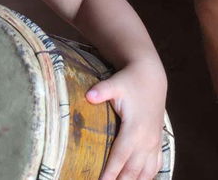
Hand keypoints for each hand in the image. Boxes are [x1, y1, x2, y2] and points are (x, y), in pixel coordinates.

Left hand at [86, 64, 166, 179]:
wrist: (151, 78)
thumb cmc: (129, 82)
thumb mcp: (114, 84)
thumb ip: (101, 90)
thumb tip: (89, 95)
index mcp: (135, 129)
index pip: (120, 157)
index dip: (110, 172)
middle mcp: (146, 140)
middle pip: (132, 169)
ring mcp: (154, 142)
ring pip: (145, 171)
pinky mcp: (158, 142)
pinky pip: (156, 165)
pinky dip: (147, 176)